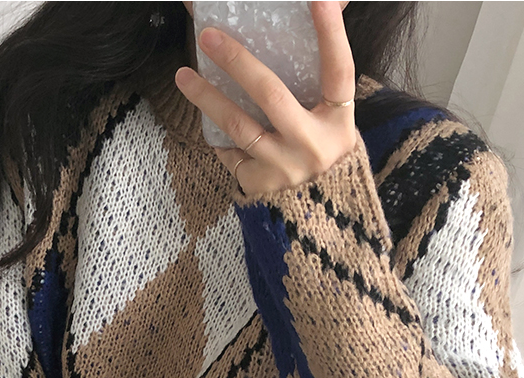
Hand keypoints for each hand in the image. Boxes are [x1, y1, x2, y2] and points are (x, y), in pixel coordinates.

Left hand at [174, 1, 356, 195]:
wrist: (320, 212)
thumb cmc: (323, 148)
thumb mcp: (332, 116)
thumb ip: (322, 77)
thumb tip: (324, 12)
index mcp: (339, 120)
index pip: (339, 70)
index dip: (331, 34)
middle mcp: (312, 144)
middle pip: (271, 95)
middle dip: (238, 62)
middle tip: (209, 37)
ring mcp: (284, 168)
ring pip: (239, 126)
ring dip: (207, 98)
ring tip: (184, 75)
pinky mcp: (261, 183)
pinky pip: (230, 151)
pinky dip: (218, 134)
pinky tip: (208, 118)